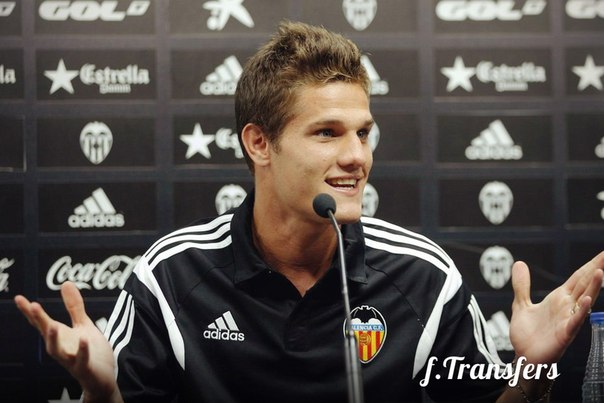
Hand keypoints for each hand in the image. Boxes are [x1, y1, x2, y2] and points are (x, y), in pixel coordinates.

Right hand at [14, 281, 120, 401]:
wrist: (101, 378)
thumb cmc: (90, 351)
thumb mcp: (83, 325)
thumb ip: (74, 307)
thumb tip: (65, 283)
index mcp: (60, 336)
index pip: (41, 322)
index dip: (30, 311)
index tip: (19, 298)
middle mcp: (61, 348)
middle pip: (46, 334)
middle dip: (38, 321)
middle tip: (31, 305)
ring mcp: (71, 360)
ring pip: (57, 352)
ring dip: (53, 339)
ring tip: (51, 326)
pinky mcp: (85, 368)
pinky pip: (82, 360)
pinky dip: (82, 351)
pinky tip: (83, 339)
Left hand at [509, 252, 603, 363]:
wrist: (524, 357)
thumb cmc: (527, 334)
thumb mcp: (521, 304)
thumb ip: (522, 285)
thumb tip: (519, 263)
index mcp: (559, 298)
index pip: (578, 277)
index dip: (589, 265)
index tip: (603, 253)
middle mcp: (566, 306)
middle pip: (584, 284)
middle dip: (596, 270)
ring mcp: (567, 320)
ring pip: (583, 301)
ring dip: (592, 287)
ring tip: (600, 271)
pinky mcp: (564, 334)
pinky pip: (574, 321)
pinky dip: (581, 312)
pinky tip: (587, 301)